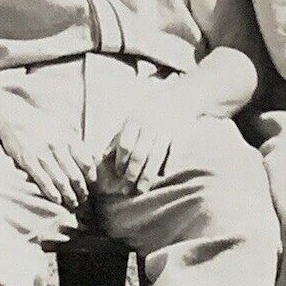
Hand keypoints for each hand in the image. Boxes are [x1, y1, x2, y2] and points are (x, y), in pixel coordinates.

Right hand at [0, 91, 94, 211]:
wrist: (13, 116)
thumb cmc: (40, 123)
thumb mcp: (62, 126)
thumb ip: (78, 142)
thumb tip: (96, 157)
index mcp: (68, 137)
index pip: (86, 161)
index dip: (91, 175)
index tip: (91, 183)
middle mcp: (57, 146)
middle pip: (75, 175)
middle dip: (81, 190)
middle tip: (84, 198)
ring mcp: (42, 154)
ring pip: (61, 181)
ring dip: (69, 195)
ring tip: (73, 203)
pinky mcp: (28, 161)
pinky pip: (43, 181)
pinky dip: (52, 193)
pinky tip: (57, 200)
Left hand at [108, 78, 189, 193]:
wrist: (179, 97)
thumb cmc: (149, 110)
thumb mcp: (131, 117)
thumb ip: (118, 136)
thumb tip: (103, 156)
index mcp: (135, 119)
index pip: (125, 144)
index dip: (120, 160)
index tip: (118, 173)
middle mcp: (150, 125)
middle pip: (139, 154)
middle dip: (132, 173)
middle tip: (127, 189)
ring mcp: (167, 130)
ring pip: (156, 157)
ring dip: (148, 176)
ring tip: (141, 189)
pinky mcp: (181, 135)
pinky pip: (175, 154)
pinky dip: (168, 166)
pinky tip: (162, 176)